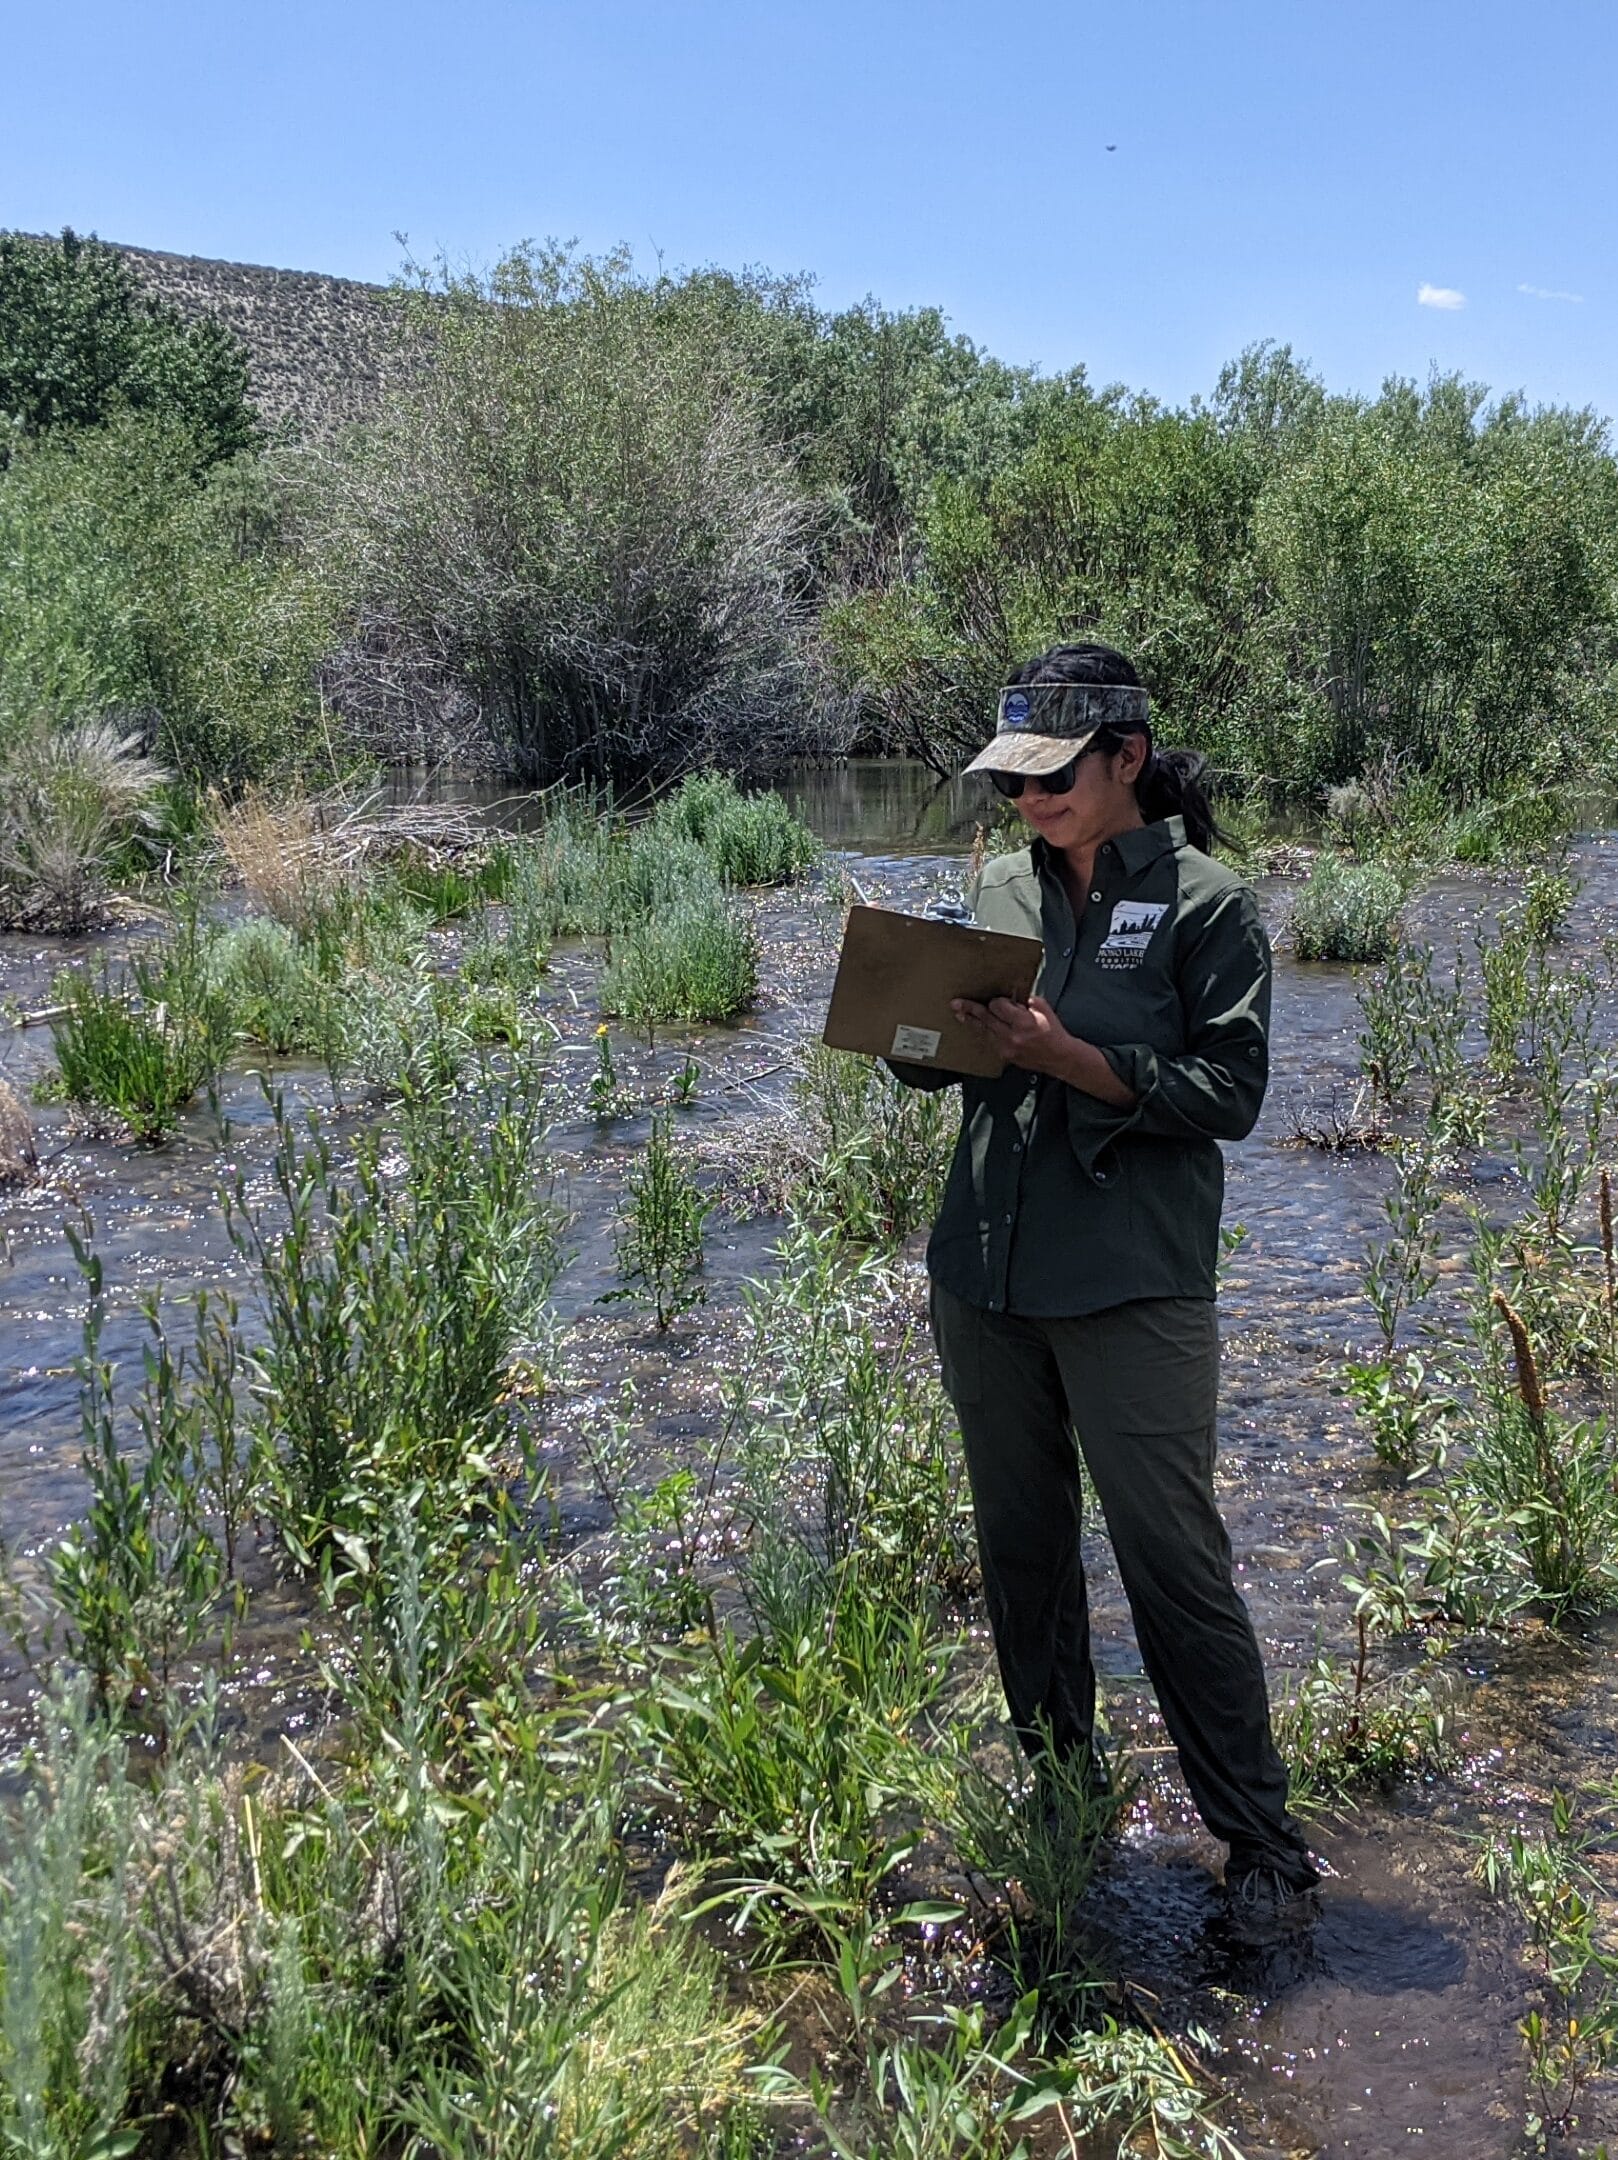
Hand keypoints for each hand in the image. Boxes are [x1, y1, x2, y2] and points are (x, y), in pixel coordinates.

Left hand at [951, 996, 1138, 1105]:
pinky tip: (977, 1025)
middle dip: (971, 1009)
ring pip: (984, 1031)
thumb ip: (1025, 1001)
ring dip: (972, 1021)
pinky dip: (984, 1032)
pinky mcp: (1005, 1055)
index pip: (998, 1007)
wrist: (1060, 1057)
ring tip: (960, 1013)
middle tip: (956, 1003)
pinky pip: (990, 1040)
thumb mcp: (1043, 1009)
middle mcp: (1012, 1036)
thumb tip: (1010, 996)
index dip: (997, 1002)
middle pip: (986, 1019)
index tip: (999, 1000)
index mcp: (1023, 1022)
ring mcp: (1007, 1048)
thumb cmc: (1053, 1031)